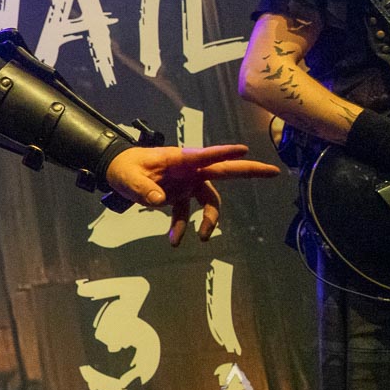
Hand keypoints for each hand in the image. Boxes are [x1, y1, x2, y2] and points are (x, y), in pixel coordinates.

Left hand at [104, 144, 279, 245]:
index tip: (244, 149)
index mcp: (179, 159)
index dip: (223, 153)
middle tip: (273, 171)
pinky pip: (186, 213)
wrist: (116, 172)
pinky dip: (181, 227)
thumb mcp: (128, 177)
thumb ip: (143, 188)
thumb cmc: (124, 167)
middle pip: (223, 171)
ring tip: (202, 237)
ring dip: (209, 219)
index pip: (204, 155)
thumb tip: (159, 201)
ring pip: (209, 200)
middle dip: (248, 171)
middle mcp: (189, 170)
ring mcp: (187, 182)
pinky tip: (174, 241)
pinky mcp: (180, 195)